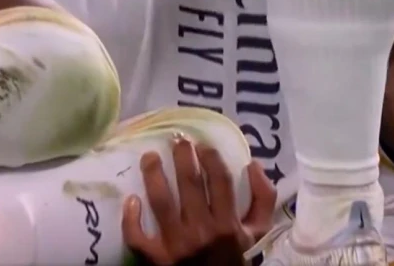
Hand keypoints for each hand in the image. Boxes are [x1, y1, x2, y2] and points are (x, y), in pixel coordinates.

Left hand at [122, 137, 276, 265]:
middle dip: (182, 157)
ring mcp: (176, 244)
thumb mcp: (257, 231)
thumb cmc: (235, 256)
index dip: (211, 157)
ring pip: (160, 202)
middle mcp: (202, 231)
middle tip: (177, 140)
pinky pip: (138, 237)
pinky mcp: (156, 258)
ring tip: (149, 156)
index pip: (219, 181)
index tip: (203, 144)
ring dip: (153, 175)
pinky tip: (132, 199)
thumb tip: (253, 164)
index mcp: (228, 223)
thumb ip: (262, 198)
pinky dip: (131, 218)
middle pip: (188, 184)